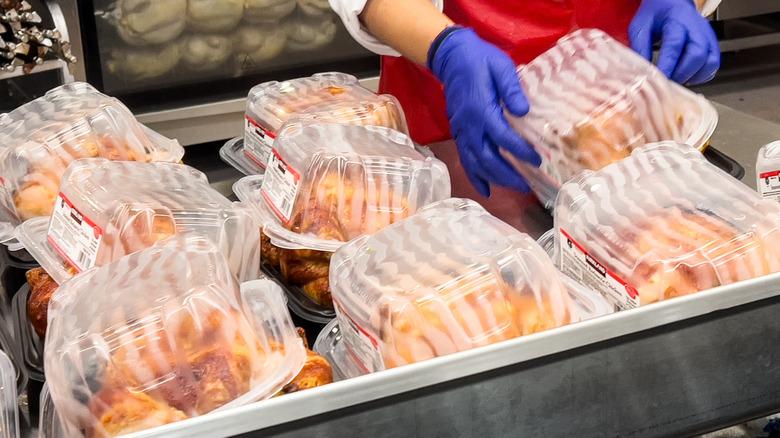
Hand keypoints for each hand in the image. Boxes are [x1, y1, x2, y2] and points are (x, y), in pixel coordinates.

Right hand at [429, 28, 540, 196]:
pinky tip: (486, 189)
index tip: (537, 160)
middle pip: (487, 158)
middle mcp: (469, 125)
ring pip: (475, 162)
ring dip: (494, 178)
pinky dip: (475, 176)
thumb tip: (524, 111)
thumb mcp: (501, 67)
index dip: (520, 151)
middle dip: (507, 174)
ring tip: (514, 187)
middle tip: (527, 185)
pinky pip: (465, 159)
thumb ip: (512, 89)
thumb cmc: (481, 60)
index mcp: (481, 110)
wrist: (452, 57)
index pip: (502, 138)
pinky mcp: (458, 132)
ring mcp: (461, 130)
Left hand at [629, 0, 719, 84]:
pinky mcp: (711, 46)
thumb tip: (642, 71)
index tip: (659, 78)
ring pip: (709, 62)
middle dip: (681, 73)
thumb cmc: (656, 15)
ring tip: (676, 79)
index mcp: (677, 20)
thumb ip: (640, 47)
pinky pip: (712, 66)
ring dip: (692, 76)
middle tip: (667, 82)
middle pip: (698, 54)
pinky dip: (700, 76)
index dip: (668, 64)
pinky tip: (686, 76)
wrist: (671, 3)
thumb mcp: (640, 27)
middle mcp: (697, 28)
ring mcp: (707, 37)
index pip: (675, 44)